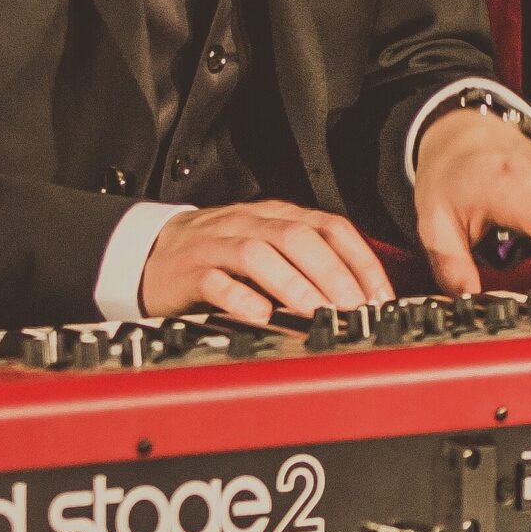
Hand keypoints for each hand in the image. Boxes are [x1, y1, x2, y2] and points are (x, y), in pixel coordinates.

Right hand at [141, 200, 393, 324]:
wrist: (151, 253)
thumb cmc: (220, 255)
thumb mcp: (269, 247)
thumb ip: (309, 262)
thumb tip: (361, 295)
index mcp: (277, 216)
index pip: (329, 227)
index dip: (360, 261)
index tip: (379, 297)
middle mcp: (250, 223)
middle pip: (298, 237)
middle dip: (331, 274)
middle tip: (353, 308)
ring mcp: (217, 245)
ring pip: (259, 254)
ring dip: (292, 285)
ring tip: (316, 314)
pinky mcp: (189, 271)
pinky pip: (215, 280)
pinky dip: (240, 298)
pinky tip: (260, 316)